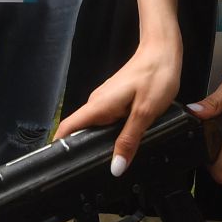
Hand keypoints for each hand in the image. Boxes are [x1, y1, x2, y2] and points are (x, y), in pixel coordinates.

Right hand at [54, 34, 182, 174]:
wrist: (163, 50)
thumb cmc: (156, 76)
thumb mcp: (144, 113)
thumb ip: (129, 140)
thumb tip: (116, 166)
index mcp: (99, 106)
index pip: (68, 127)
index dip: (59, 145)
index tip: (59, 164)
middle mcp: (98, 102)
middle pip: (82, 130)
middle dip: (84, 150)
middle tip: (93, 170)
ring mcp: (106, 100)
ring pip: (97, 126)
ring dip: (101, 141)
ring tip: (111, 159)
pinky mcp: (116, 98)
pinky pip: (108, 119)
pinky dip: (112, 132)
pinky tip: (125, 139)